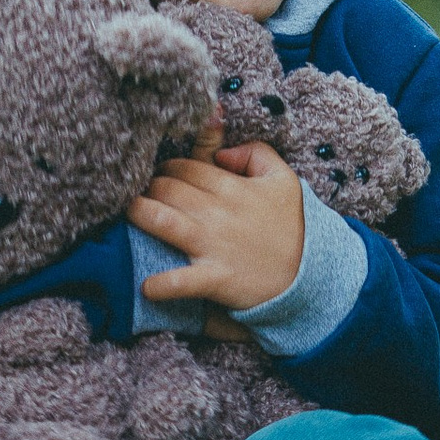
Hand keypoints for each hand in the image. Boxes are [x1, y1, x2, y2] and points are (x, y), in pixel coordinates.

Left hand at [134, 138, 307, 312]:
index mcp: (232, 187)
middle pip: (167, 188)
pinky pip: (182, 281)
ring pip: (163, 220)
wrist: (311, 276)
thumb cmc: (293, 228)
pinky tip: (147, 287)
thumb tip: (221, 153)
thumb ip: (256, 153)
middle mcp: (218, 213)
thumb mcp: (284, 180)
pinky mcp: (215, 278)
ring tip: (128, 213)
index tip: (161, 175)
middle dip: (149, 186)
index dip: (167, 167)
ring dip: (139, 214)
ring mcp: (214, 245)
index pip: (185, 166)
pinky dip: (162, 285)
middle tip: (143, 193)